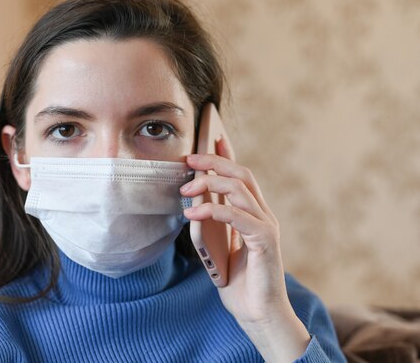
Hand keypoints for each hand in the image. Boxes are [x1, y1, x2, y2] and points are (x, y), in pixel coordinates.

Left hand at [180, 138, 309, 361]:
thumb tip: (191, 200)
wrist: (257, 315)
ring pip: (240, 189)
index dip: (227, 154)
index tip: (211, 137)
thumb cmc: (237, 282)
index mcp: (252, 214)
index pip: (241, 176)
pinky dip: (214, 210)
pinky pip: (239, 216)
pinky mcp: (265, 241)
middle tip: (189, 159)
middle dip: (214, 161)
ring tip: (185, 189)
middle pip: (241, 174)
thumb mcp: (218, 246)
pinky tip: (192, 214)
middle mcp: (262, 215)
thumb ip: (210, 224)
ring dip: (210, 183)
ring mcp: (266, 226)